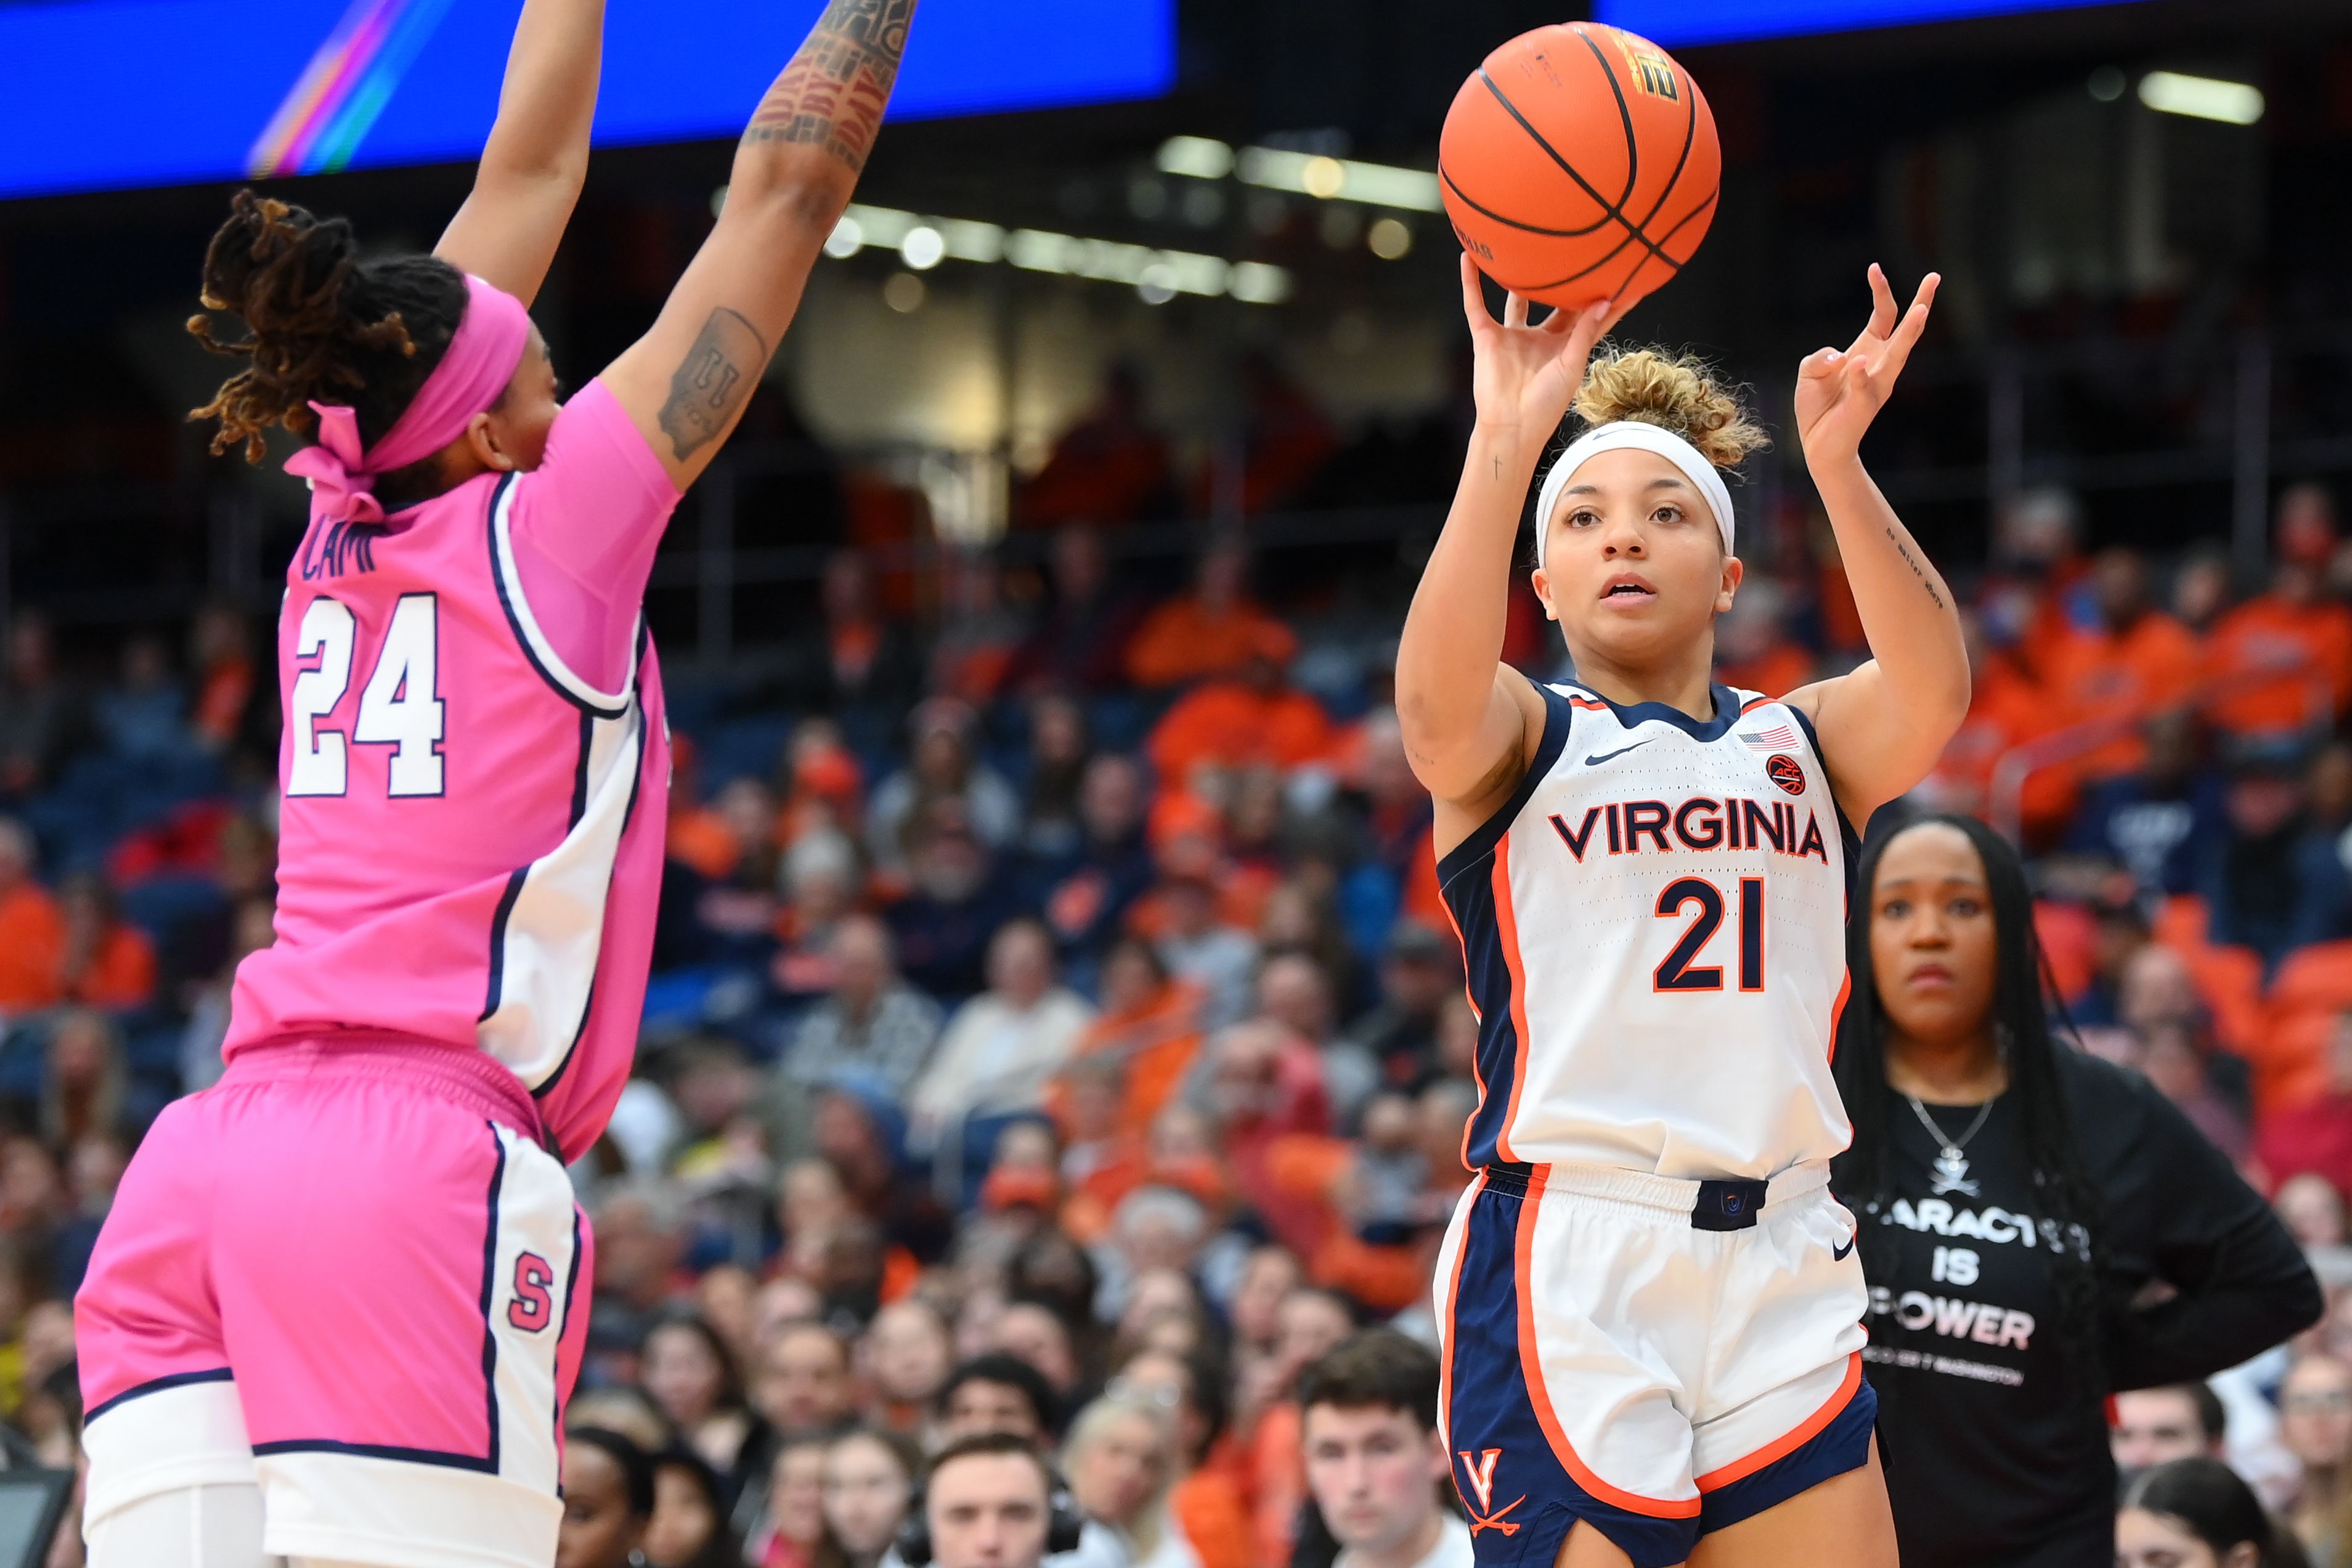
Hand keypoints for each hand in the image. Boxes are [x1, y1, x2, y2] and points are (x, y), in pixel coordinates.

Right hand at [1459, 254, 1611, 446]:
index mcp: (1564, 346)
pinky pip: (1476, 305)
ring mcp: (1512, 336)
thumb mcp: (1572, 365)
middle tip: (1578, 250)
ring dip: (1517, 276)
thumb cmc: (1545, 404)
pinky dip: (1470, 283)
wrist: (1511, 425)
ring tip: (1525, 247)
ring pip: (1516, 298)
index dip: (1608, 299)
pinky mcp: (1487, 337)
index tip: (1628, 276)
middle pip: (1554, 301)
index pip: (1590, 316)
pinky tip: (1468, 258)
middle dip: (1565, 280)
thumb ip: (1585, 332)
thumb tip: (1604, 302)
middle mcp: (1539, 337)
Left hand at [1795, 264, 1938, 468]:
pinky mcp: (1864, 405)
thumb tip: (1839, 358)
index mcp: (1869, 350)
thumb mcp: (1809, 370)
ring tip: (1922, 310)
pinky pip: (1865, 386)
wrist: (1817, 445)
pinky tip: (1858, 362)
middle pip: (1905, 329)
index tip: (1875, 268)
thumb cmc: (1817, 406)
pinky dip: (1861, 375)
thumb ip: (1819, 356)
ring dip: (1909, 333)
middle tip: (1935, 277)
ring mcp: (1876, 384)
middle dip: (1921, 302)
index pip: (1883, 314)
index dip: (1881, 291)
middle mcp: (1879, 364)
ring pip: (1898, 355)